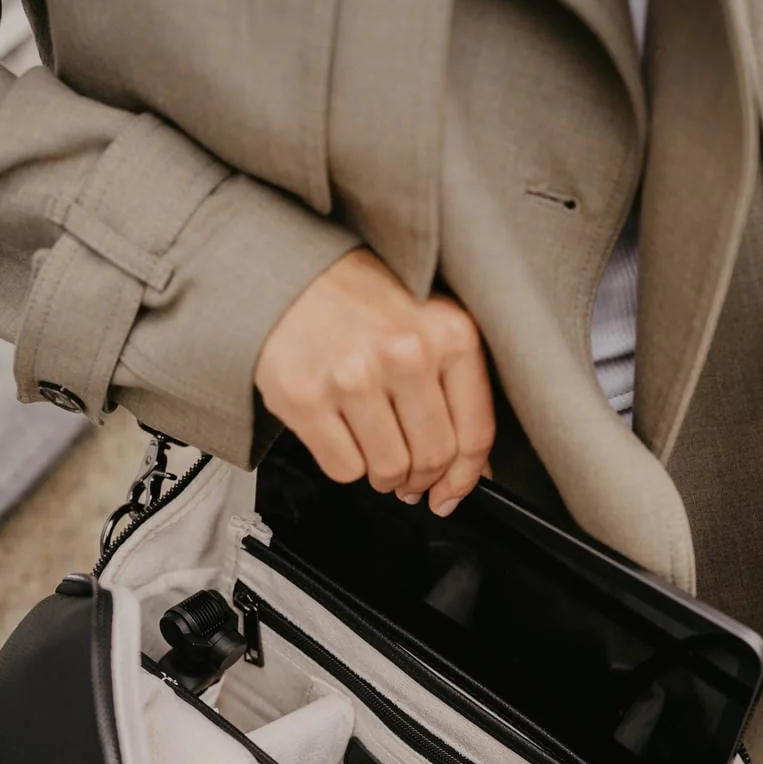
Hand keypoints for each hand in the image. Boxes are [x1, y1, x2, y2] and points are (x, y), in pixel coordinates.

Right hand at [255, 247, 493, 514]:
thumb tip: (474, 469)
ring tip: (375, 452)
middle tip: (410, 477)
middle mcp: (406, 353)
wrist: (288, 271)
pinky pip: (344, 469)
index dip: (465, 478)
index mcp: (450, 333)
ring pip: (389, 470)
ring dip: (385, 476)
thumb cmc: (362, 301)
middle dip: (422, 479)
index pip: (474, 433)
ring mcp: (353, 376)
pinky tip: (342, 436)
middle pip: (433, 457)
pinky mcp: (306, 398)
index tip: (452, 493)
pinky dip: (346, 464)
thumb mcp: (427, 327)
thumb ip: (455, 390)